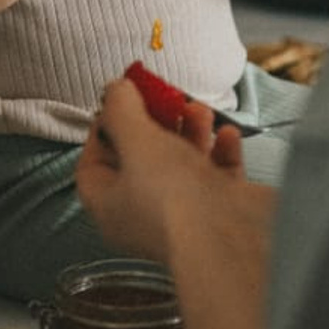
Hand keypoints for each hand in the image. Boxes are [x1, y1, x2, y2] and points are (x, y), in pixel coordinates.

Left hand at [77, 80, 244, 263]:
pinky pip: (218, 175)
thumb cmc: (174, 199)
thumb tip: (115, 90)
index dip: (103, 129)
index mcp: (110, 207)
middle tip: (166, 96)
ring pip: (183, 164)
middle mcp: (145, 215)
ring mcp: (186, 215)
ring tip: (199, 110)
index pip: (94, 165)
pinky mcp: (222, 212)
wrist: (233, 239)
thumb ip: (121, 109)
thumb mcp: (136, 141)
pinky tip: (227, 136)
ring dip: (191, 130)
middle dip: (155, 122)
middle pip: (141, 159)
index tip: (120, 102)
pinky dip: (221, 150)